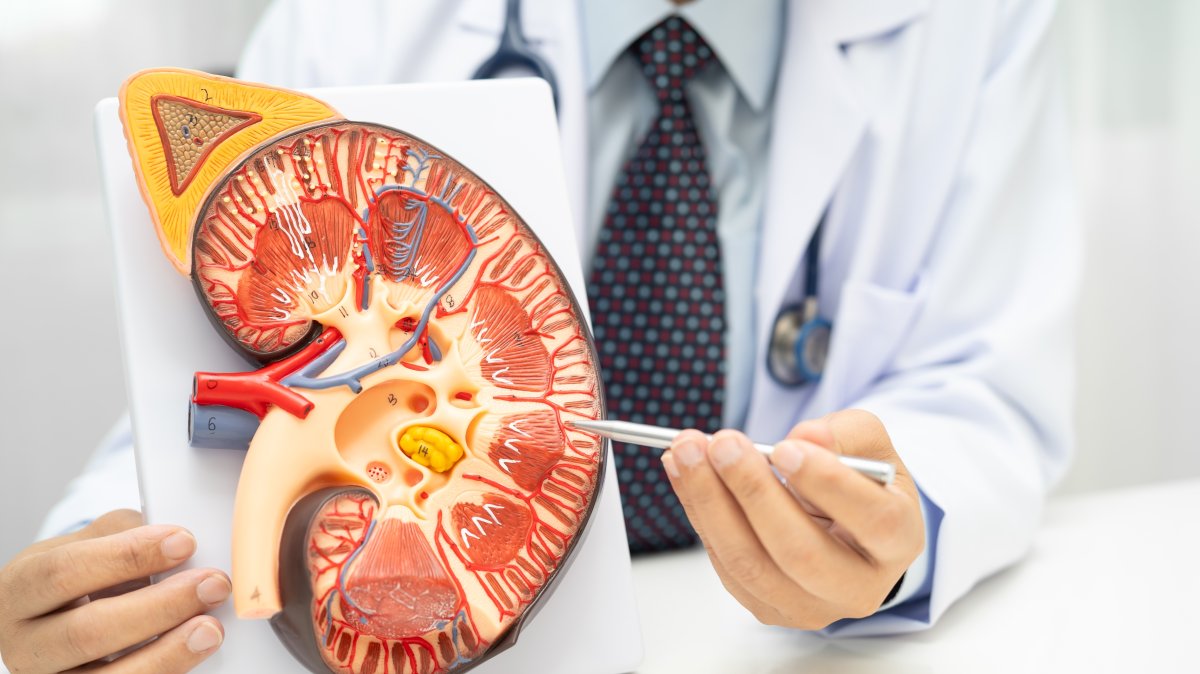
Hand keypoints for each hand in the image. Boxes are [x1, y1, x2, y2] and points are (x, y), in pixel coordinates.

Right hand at [0, 509, 229, 672]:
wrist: (41, 628)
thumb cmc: (67, 582)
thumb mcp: (77, 548)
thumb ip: (121, 535)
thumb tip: (177, 539)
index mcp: (20, 590)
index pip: (66, 572)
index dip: (128, 556)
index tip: (184, 542)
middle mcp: (25, 644)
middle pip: (89, 632)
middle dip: (160, 607)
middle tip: (213, 585)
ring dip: (168, 653)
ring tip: (211, 629)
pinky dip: (164, 673)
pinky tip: (193, 655)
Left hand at [662, 409, 924, 628]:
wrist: (844, 523)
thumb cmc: (859, 482)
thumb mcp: (870, 446)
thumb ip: (847, 433)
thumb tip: (807, 438)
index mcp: (899, 540)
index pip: (873, 520)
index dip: (828, 484)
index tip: (786, 448)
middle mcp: (859, 585)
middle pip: (801, 553)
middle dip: (753, 493)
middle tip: (722, 444)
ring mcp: (811, 605)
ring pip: (751, 564)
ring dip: (710, 503)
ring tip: (687, 451)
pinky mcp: (768, 606)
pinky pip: (725, 563)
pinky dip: (698, 512)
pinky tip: (683, 470)